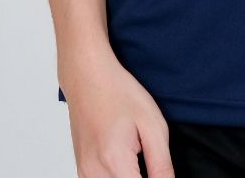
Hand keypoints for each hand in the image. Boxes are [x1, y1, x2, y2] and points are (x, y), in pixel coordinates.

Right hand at [60, 49, 172, 176]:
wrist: (88, 77)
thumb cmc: (119, 93)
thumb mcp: (153, 124)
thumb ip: (162, 165)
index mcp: (115, 161)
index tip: (159, 171)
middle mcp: (94, 173)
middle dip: (142, 177)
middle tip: (146, 154)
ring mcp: (84, 173)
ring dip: (129, 176)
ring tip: (135, 155)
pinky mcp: (82, 171)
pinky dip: (117, 176)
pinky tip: (125, 160)